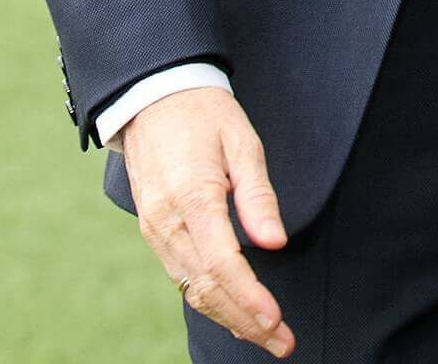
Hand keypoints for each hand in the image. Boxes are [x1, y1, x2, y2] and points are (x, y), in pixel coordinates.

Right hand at [120, 86, 293, 357]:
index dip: (250, 298)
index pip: (222, 263)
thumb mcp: (242, 142)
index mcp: (192, 197)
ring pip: (192, 288)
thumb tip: (275, 243)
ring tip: (266, 335)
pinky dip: (209, 299)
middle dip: (245, 320)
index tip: (276, 321)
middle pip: (206, 286)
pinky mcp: (154, 231)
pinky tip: (234, 311)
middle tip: (283, 342)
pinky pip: (182, 276)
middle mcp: (167, 222)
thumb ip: (258, 195)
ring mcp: (155, 230)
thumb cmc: (204, 114)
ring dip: (229, 317)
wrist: (153, 97)